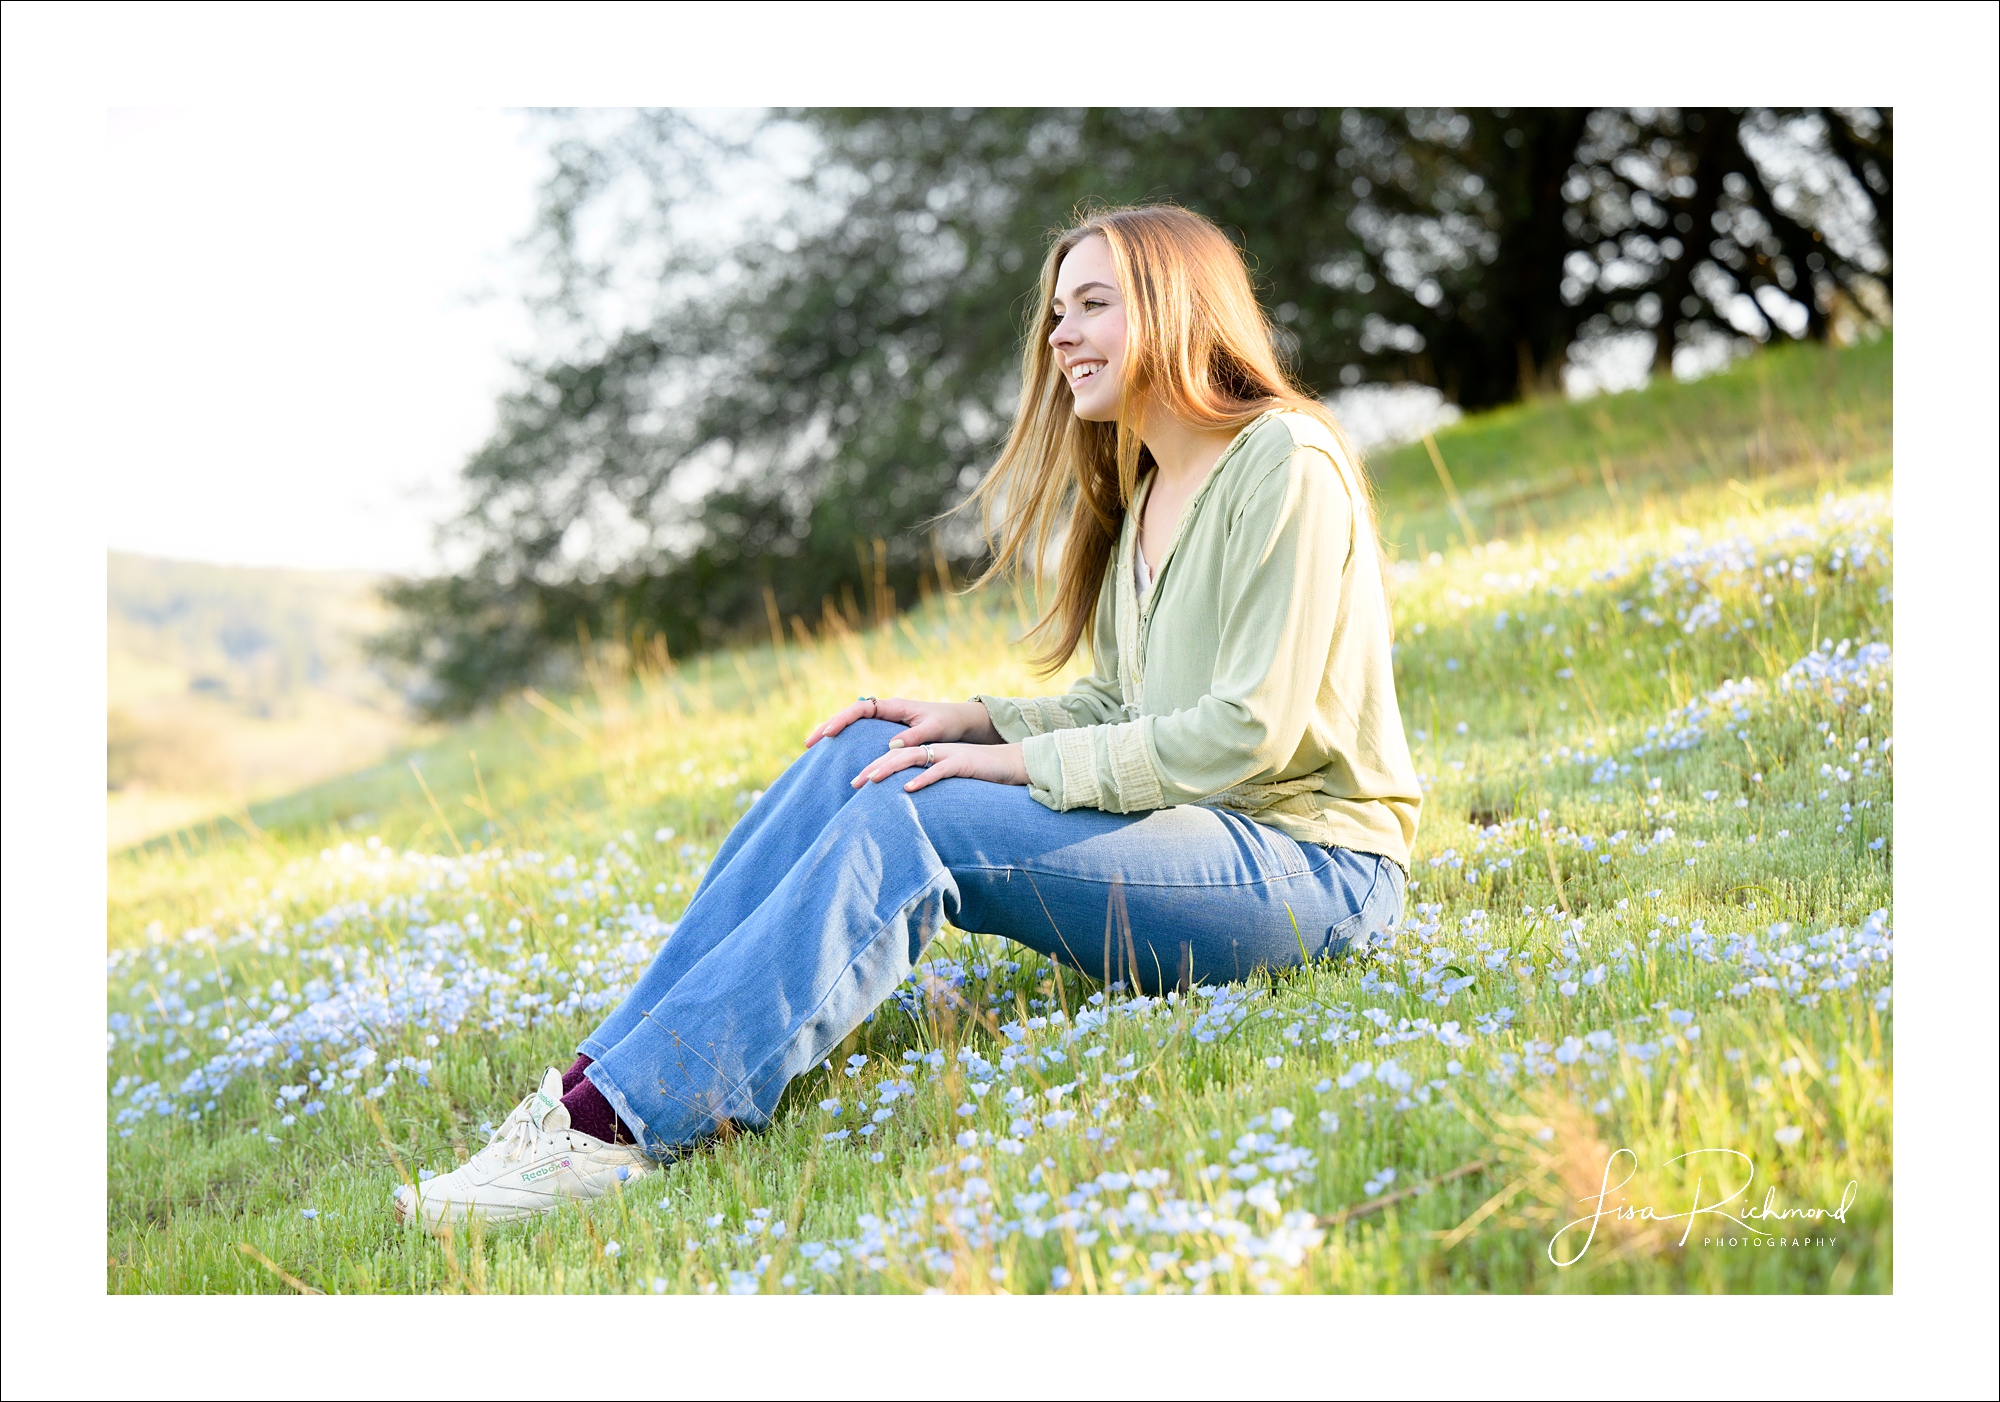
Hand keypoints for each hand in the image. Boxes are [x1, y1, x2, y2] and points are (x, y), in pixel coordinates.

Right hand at [805, 697, 1000, 748]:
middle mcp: (886, 710)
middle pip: (849, 714)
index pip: (861, 708)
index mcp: (894, 706)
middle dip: (828, 726)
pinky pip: (860, 733)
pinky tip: (834, 754)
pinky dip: (846, 741)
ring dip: (832, 733)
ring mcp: (884, 720)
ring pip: (852, 724)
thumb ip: (915, 737)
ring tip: (812, 748)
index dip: (843, 719)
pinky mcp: (886, 730)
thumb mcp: (934, 731)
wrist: (959, 721)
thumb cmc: (948, 724)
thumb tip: (891, 746)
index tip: (829, 733)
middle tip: (808, 743)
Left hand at [852, 740, 1028, 792]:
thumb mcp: (951, 780)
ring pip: (914, 758)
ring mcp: (949, 755)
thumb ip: (931, 785)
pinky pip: (940, 770)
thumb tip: (910, 801)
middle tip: (853, 782)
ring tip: (872, 780)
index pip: (896, 757)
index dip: (875, 767)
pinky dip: (923, 779)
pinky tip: (908, 788)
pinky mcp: (964, 763)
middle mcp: (935, 751)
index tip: (855, 782)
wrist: (1012, 764)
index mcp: (930, 754)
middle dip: (874, 768)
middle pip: (897, 755)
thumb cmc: (980, 776)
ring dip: (890, 769)